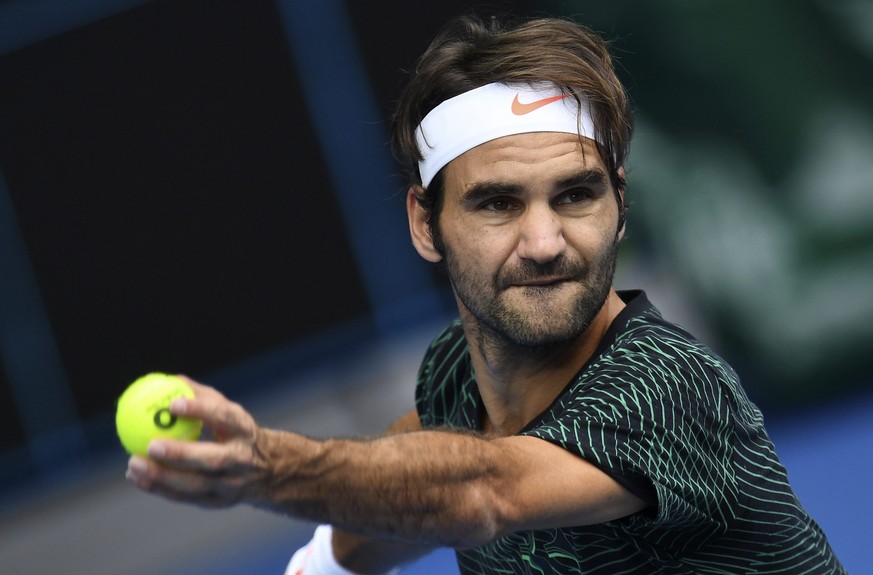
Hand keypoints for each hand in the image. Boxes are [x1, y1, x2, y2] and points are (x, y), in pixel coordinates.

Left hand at [125, 377, 264, 506]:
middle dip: (181, 454)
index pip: (224, 418)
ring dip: (162, 476)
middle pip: (213, 459)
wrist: (267, 471)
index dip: (200, 411)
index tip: (172, 404)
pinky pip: (185, 497)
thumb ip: (203, 397)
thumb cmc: (235, 433)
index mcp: (244, 430)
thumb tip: (171, 379)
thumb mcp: (229, 412)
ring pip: (196, 484)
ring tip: (134, 464)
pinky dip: (160, 488)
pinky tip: (137, 477)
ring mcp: (231, 484)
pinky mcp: (218, 502)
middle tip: (151, 444)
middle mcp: (241, 459)